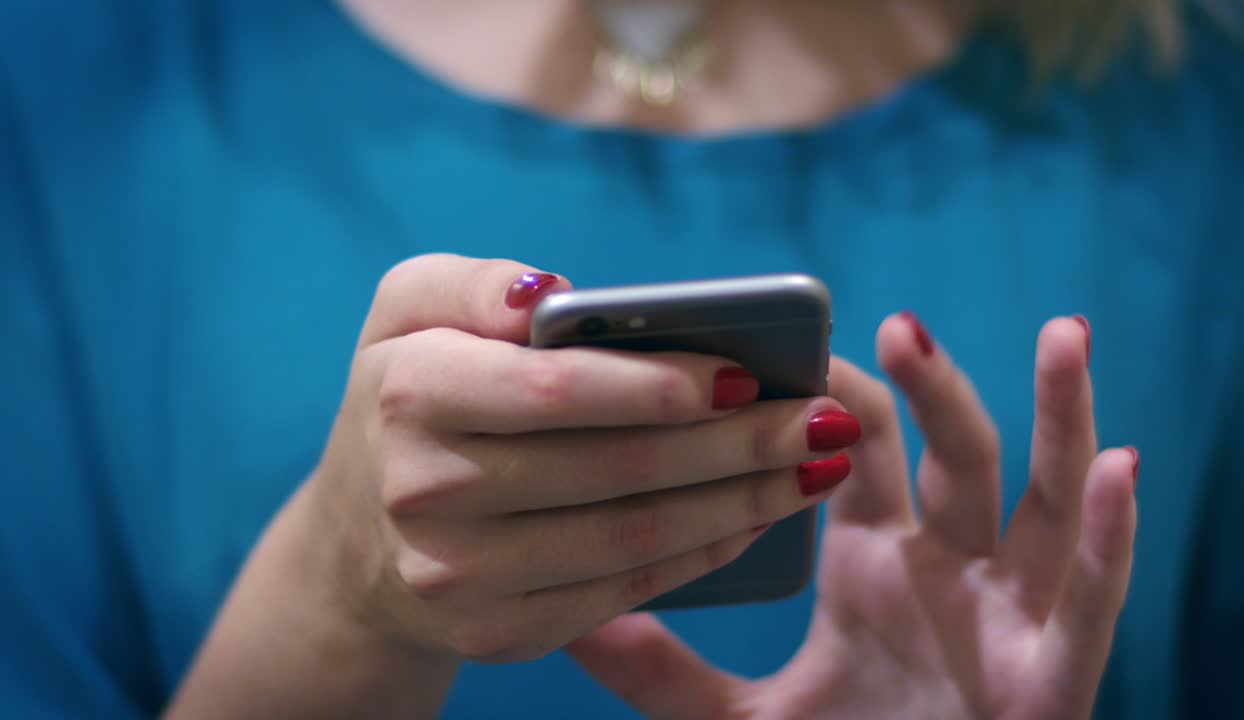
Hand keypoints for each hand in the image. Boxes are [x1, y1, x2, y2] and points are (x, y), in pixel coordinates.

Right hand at [307, 254, 864, 663]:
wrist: (357, 541)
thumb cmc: (408, 398)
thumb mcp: (406, 312)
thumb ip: (472, 283)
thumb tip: (555, 293)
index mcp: (411, 394)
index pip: (557, 390)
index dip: (660, 385)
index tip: (747, 373)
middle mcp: (428, 493)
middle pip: (615, 469)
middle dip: (738, 445)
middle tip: (824, 421)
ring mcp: (462, 578)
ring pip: (632, 538)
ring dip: (741, 504)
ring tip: (815, 468)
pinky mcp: (499, 633)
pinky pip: (622, 591)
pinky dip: (700, 555)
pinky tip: (754, 519)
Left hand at [568, 313, 1137, 719]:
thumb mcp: (738, 719)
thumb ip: (662, 673)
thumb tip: (575, 622)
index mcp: (871, 557)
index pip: (855, 446)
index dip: (831, 397)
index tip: (791, 348)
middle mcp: (946, 565)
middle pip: (949, 452)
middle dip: (933, 386)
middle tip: (894, 325)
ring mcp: (1006, 609)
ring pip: (1041, 497)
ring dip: (1061, 415)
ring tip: (1063, 334)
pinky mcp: (1053, 670)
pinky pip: (1090, 594)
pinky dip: (1108, 534)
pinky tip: (1118, 468)